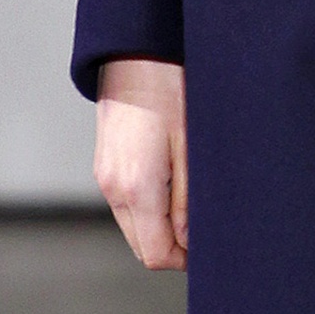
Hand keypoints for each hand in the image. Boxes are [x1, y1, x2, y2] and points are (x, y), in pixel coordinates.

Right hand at [94, 57, 187, 267]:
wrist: (135, 54)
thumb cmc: (170, 91)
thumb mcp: (191, 147)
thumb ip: (189, 200)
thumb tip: (191, 241)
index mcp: (136, 188)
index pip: (156, 253)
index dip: (185, 259)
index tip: (210, 248)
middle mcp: (113, 188)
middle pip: (143, 246)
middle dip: (174, 247)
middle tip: (206, 227)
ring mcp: (104, 177)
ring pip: (134, 227)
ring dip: (162, 227)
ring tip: (192, 202)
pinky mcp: (104, 166)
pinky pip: (127, 205)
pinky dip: (149, 208)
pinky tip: (172, 185)